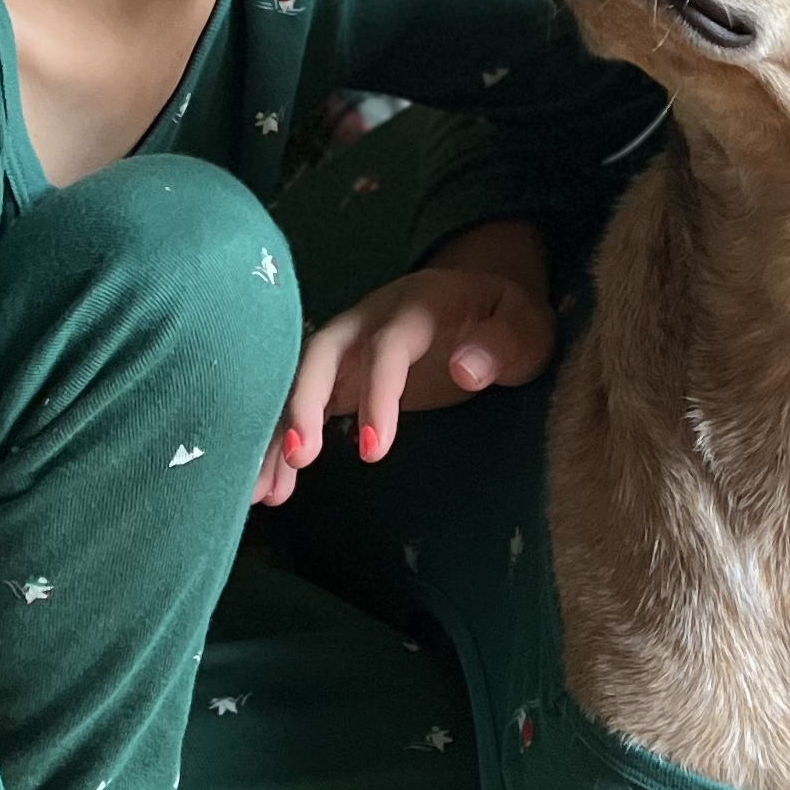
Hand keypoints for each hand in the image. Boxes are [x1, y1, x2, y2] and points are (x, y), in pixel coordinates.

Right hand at [256, 220, 556, 495]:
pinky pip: (299, 406)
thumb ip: (502, 343)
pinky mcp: (337, 375)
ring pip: (297, 381)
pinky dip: (279, 443)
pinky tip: (271, 489)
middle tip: (298, 458)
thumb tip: (465, 370)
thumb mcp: (526, 325)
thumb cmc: (507, 319)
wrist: (481, 299)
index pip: (389, 344)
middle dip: (302, 402)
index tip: (374, 451)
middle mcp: (369, 319)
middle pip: (322, 352)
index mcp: (418, 306)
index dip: (377, 392)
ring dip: (276, 430)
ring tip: (263, 490)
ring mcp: (348, 346)